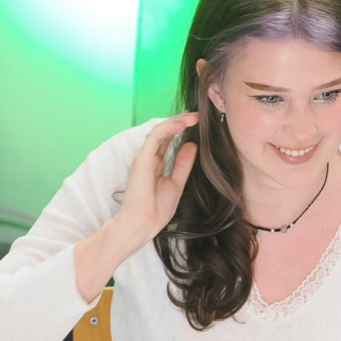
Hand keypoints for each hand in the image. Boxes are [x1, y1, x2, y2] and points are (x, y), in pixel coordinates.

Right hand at [75, 113, 199, 300]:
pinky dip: (169, 128)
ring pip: (160, 130)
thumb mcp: (176, 184)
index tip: (199, 123)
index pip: (167, 139)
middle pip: (164, 131)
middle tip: (198, 114)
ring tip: (194, 116)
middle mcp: (147, 157)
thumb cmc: (155, 211)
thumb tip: (192, 145)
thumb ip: (182, 164)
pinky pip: (155, 137)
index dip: (181, 128)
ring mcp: (143, 157)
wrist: (141, 226)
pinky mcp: (142, 160)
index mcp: (154, 163)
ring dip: (177, 120)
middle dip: (181, 120)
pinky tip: (183, 124)